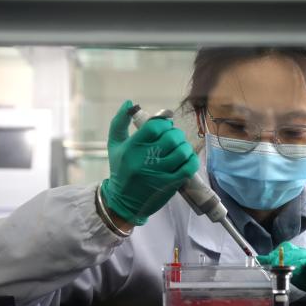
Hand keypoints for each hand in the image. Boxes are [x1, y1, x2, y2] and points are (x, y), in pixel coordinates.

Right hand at [101, 100, 198, 225]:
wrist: (123, 202)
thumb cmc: (120, 170)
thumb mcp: (114, 145)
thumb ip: (119, 122)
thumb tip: (130, 102)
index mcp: (131, 148)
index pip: (154, 127)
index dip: (163, 122)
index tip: (165, 125)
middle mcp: (145, 160)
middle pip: (171, 138)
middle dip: (176, 134)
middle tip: (173, 137)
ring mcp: (159, 173)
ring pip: (182, 151)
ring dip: (184, 146)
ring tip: (179, 147)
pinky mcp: (169, 184)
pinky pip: (188, 167)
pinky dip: (191, 159)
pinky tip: (185, 158)